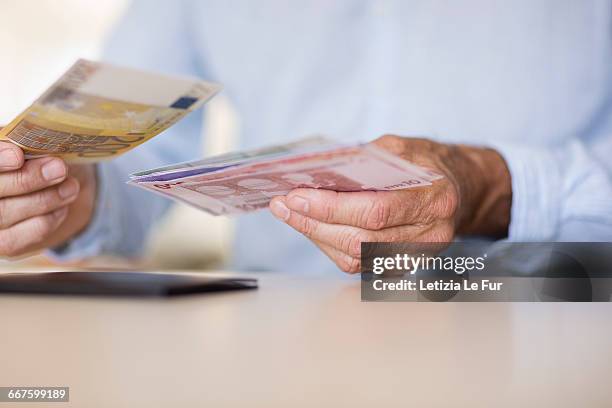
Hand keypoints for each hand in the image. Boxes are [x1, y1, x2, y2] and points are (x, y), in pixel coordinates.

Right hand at [0, 141, 96, 257]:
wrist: (55, 185)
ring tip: (71, 186)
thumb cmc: (38, 158)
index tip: (18, 156)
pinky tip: (63, 205)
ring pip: (7, 212)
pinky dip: (51, 217)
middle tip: (59, 168)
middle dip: (28, 179)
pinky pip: (28, 232)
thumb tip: (36, 149)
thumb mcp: (34, 145)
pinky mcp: (5, 244)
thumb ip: (27, 145)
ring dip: (46, 197)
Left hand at [269, 135, 511, 272]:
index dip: (330, 208)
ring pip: (354, 257)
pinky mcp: (402, 266)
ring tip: (292, 214)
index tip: (296, 197)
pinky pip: (358, 265)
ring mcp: (418, 256)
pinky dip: (330, 246)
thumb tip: (316, 171)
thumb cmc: (427, 164)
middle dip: (313, 223)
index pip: (375, 211)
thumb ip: (365, 158)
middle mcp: (430, 234)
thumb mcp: (400, 148)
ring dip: (316, 237)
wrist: (460, 189)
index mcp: (434, 199)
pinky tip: (314, 227)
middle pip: (360, 240)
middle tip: (284, 206)